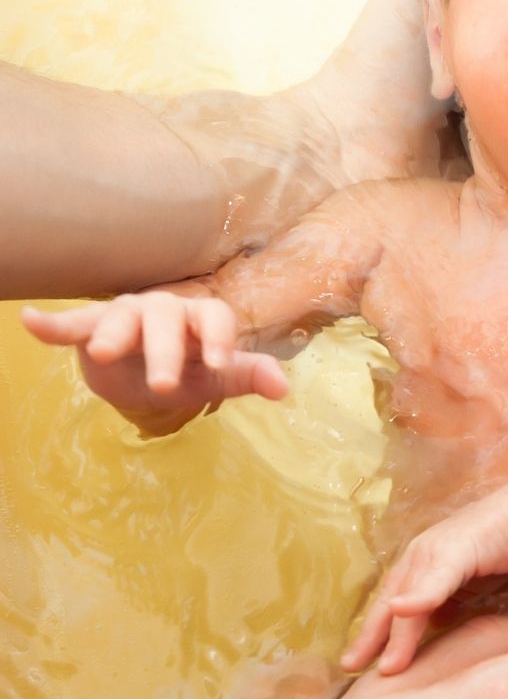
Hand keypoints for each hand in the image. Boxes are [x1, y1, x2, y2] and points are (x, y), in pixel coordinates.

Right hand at [21, 293, 287, 434]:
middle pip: (167, 319)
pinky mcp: (93, 328)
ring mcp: (128, 315)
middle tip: (164, 385)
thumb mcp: (217, 377)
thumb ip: (249, 377)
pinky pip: (74, 322)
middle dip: (165, 351)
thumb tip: (284, 389)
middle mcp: (166, 309)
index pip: (215, 317)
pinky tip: (31, 322)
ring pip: (121, 315)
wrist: (147, 373)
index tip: (219, 366)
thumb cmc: (189, 368)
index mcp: (201, 318)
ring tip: (102, 353)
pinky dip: (54, 324)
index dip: (219, 339)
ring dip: (113, 333)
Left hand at [341, 483, 507, 674]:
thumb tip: (432, 627)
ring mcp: (436, 550)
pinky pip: (435, 579)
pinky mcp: (456, 549)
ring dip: (395, 629)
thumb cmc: (501, 548)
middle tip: (351, 667)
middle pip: (389, 600)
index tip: (354, 664)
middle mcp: (421, 555)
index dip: (372, 632)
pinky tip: (406, 610)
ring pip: (408, 595)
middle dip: (370, 635)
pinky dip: (419, 596)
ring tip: (386, 664)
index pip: (388, 602)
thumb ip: (446, 601)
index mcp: (420, 564)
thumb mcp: (468, 582)